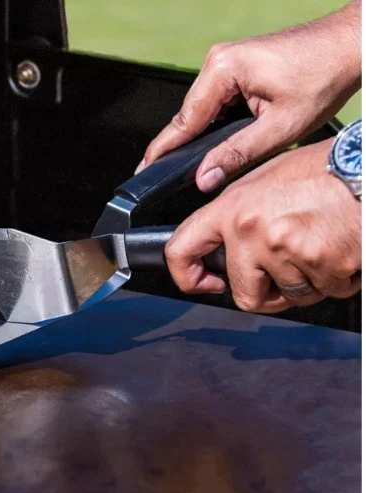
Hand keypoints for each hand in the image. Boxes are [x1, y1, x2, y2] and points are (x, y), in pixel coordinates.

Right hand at [137, 1, 360, 191]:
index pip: (183, 120)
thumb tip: (204, 177)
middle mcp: (218, 62)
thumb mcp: (280, 127)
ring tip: (202, 160)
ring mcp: (225, 62)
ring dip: (203, 134)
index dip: (163, 150)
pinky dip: (216, 121)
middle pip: (189, 115)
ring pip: (202, 110)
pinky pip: (215, 101)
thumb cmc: (323, 76)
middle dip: (183, 146)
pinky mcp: (235, 66)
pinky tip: (223, 138)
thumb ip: (237, 154)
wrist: (349, 47)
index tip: (144, 168)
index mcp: (222, 70)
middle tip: (172, 175)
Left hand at [165, 139, 360, 312]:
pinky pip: (328, 290)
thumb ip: (235, 212)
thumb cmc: (325, 169)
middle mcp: (253, 232)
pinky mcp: (324, 266)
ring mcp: (287, 252)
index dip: (188, 277)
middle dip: (268, 291)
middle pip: (246, 296)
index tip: (206, 282)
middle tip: (286, 269)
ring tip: (319, 245)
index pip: (181, 250)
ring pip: (292, 296)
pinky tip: (339, 248)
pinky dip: (336, 278)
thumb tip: (217, 241)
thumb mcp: (264, 178)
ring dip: (308, 282)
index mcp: (232, 210)